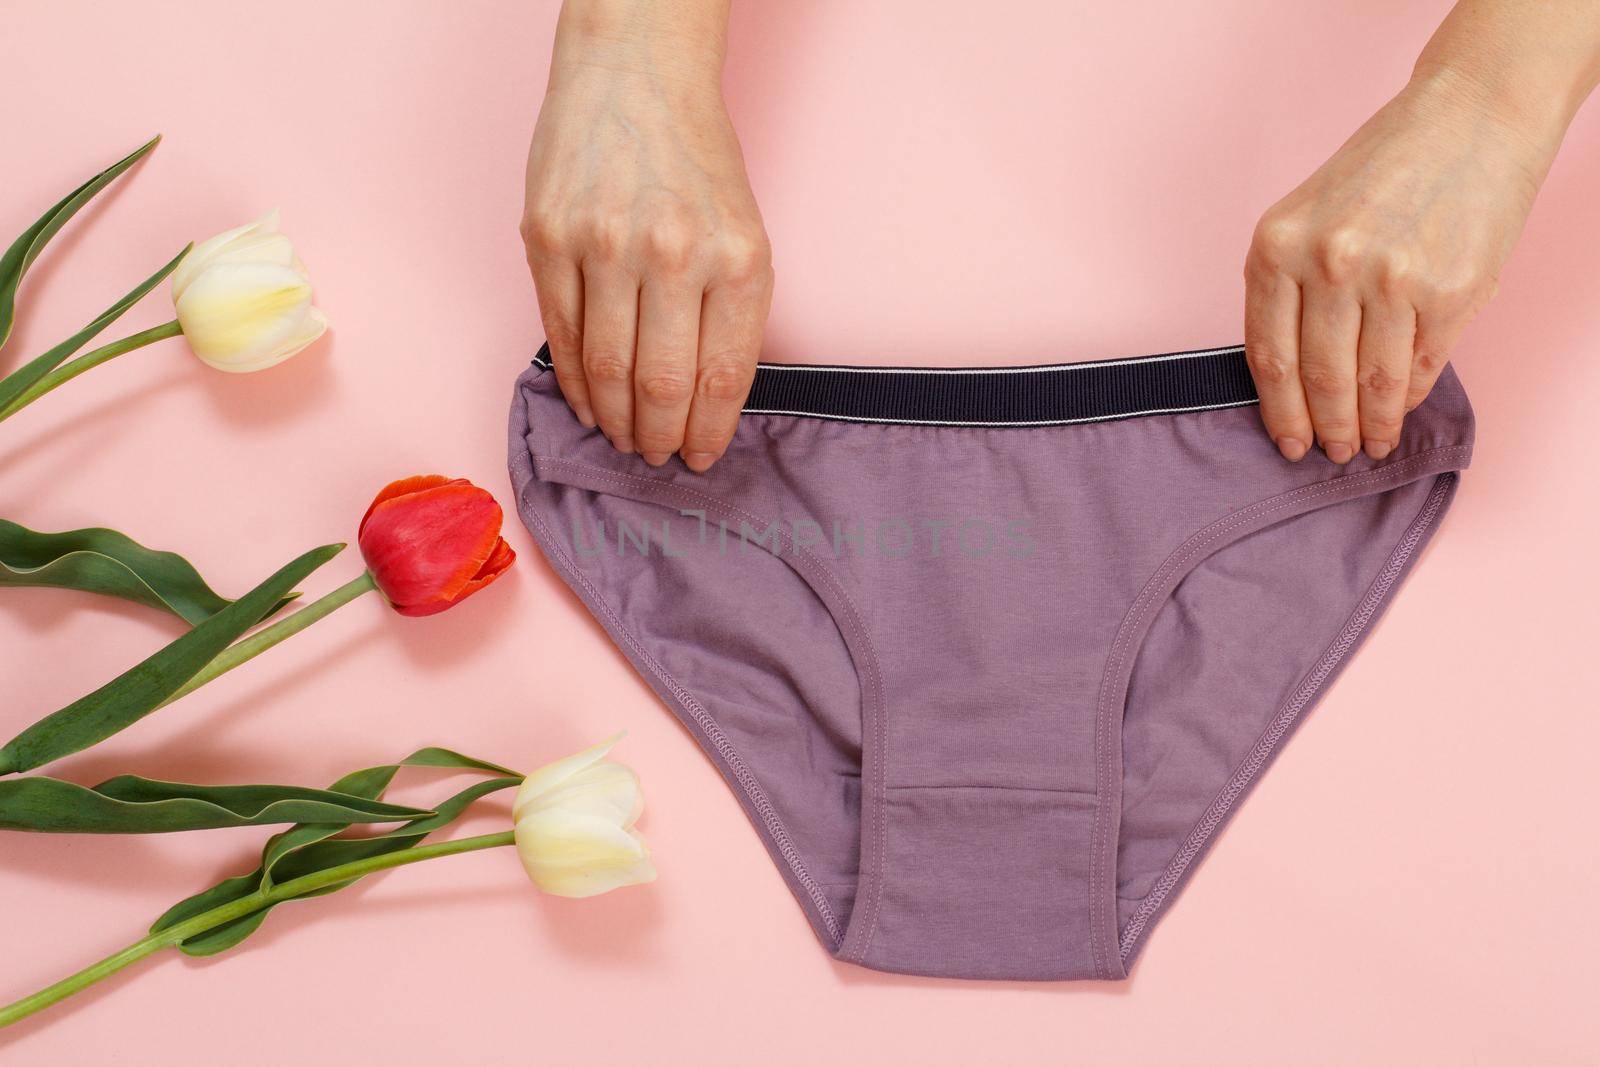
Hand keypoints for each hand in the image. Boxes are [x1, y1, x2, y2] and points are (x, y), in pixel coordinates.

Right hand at [522, 10, 771, 472]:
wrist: (635, 73)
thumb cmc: (695, 158)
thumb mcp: (743, 232)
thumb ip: (729, 312)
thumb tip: (706, 400)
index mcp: (735, 257)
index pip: (721, 377)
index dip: (708, 432)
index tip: (701, 457)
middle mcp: (672, 253)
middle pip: (661, 384)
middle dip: (659, 437)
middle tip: (656, 456)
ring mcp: (604, 245)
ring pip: (605, 368)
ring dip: (615, 418)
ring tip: (623, 437)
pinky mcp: (548, 237)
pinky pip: (559, 332)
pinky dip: (573, 381)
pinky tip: (588, 401)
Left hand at [1243, 70, 1554, 461]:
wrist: (1470, 117)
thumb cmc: (1382, 169)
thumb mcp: (1307, 217)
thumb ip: (1292, 287)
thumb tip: (1292, 379)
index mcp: (1277, 245)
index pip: (1268, 355)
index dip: (1278, 411)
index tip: (1287, 443)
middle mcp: (1329, 262)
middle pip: (1318, 377)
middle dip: (1325, 427)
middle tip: (1332, 454)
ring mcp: (1391, 277)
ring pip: (1371, 381)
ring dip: (1370, 424)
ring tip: (1369, 446)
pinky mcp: (1448, 290)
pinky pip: (1419, 365)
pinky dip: (1408, 397)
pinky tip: (1401, 410)